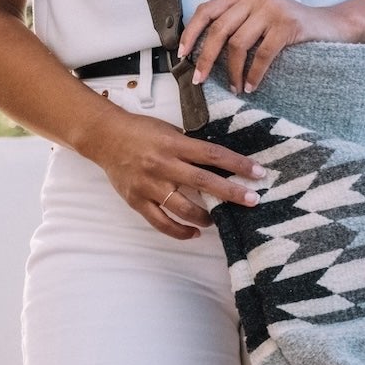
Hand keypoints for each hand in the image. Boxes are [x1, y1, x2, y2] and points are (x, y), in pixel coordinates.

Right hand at [78, 104, 268, 240]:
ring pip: (183, 207)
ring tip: (218, 219)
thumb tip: (219, 162)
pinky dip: (179, 231)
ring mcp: (149, 185)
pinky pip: (161, 222)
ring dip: (205, 216)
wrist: (105, 137)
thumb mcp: (169, 131)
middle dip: (230, 192)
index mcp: (173, 144)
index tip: (258, 172)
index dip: (237, 164)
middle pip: (203, 181)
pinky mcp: (137, 200)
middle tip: (252, 200)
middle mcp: (162, 165)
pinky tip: (193, 232)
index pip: (212, 155)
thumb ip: (190, 147)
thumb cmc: (141, 131)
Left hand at [178, 0, 346, 93]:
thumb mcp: (261, 18)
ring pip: (238, 43)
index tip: (182, 54)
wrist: (332, 26)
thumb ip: (238, 24)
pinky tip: (251, 86)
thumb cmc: (291, 28)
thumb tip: (203, 52)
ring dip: (232, 71)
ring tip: (234, 87)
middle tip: (200, 79)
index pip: (207, 9)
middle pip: (219, 28)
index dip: (191, 32)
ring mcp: (273, 8)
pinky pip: (262, 54)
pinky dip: (253, 74)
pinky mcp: (287, 24)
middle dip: (206, 57)